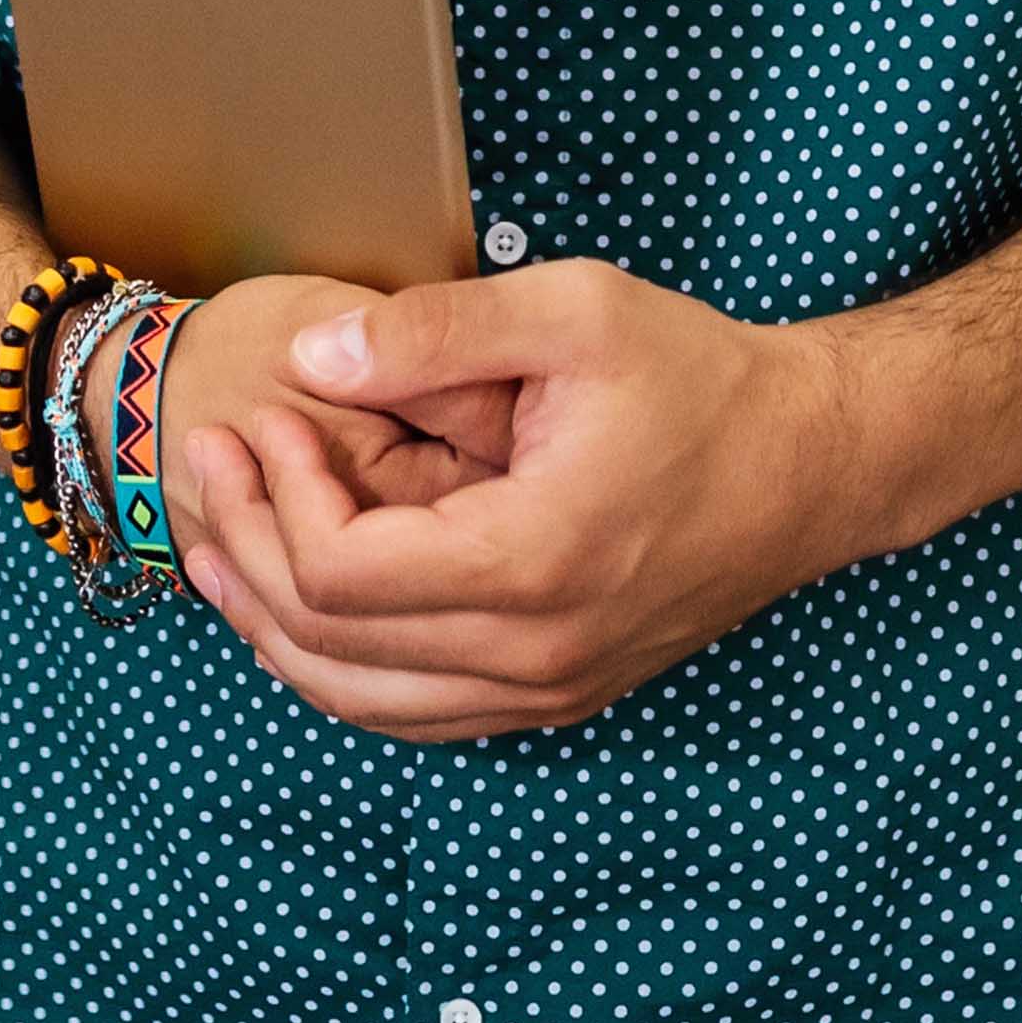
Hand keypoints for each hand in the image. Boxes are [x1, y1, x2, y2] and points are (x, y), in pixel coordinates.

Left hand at [166, 262, 849, 738]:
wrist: (809, 463)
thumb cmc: (698, 378)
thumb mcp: (572, 312)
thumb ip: (436, 329)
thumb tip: (312, 358)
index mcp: (533, 563)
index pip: (341, 573)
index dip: (276, 498)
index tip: (266, 418)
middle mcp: (534, 655)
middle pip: (330, 648)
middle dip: (245, 553)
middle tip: (212, 463)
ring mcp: (545, 690)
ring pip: (361, 702)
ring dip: (272, 625)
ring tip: (217, 542)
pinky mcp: (553, 693)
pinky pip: (413, 710)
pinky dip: (336, 662)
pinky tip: (298, 601)